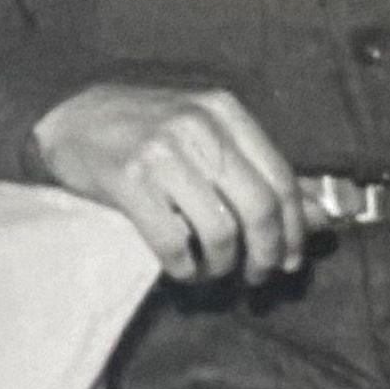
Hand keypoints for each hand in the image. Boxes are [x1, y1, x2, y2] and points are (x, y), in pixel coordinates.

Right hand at [32, 83, 308, 285]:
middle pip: (259, 209)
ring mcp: (161, 152)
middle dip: (266, 255)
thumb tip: (323, 216)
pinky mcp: (128, 180)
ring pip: (220, 231)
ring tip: (212, 271)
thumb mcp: (206, 134)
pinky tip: (182, 268)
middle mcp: (197, 126)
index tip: (291, 260)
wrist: (66, 115)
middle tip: (258, 277)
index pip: (281, 180)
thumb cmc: (143, 129)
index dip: (295, 230)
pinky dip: (184, 267)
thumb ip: (259, 171)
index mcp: (224, 111)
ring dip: (222, 266)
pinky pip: (173, 242)